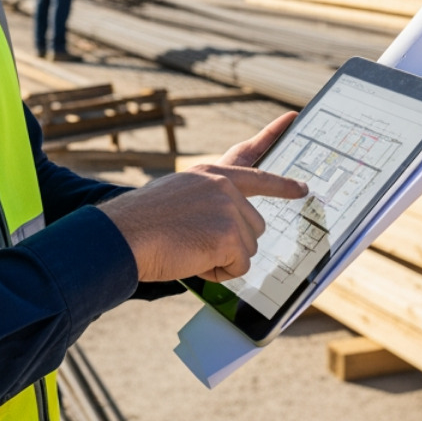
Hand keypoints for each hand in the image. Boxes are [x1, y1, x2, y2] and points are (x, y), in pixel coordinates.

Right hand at [99, 112, 305, 282]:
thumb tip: (230, 227)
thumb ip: (206, 200)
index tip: (297, 146)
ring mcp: (229, 207)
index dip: (275, 150)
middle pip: (254, 224)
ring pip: (248, 247)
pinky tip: (193, 259)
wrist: (124, 234)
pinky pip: (239, 267)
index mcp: (208, 173)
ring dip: (223, 258)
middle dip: (232, 242)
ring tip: (189, 247)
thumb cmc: (143, 223)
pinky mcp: (229, 234)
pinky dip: (219, 273)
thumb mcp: (177, 196)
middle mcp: (223, 184)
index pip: (250, 159)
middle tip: (195, 241)